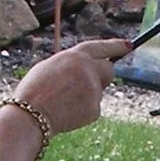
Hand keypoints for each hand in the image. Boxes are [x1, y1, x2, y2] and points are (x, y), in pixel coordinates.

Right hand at [12, 38, 129, 133]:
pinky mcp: (95, 109)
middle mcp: (89, 71)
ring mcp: (94, 91)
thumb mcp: (50, 66)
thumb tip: (87, 68)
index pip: (102, 47)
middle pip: (109, 70)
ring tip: (64, 101)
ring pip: (97, 91)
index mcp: (76, 56)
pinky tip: (67, 112)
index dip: (116, 46)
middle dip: (103, 74)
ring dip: (87, 94)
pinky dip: (83, 110)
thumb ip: (72, 64)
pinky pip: (93, 107)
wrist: (31, 115)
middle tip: (90, 82)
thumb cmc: (34, 90)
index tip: (128, 45)